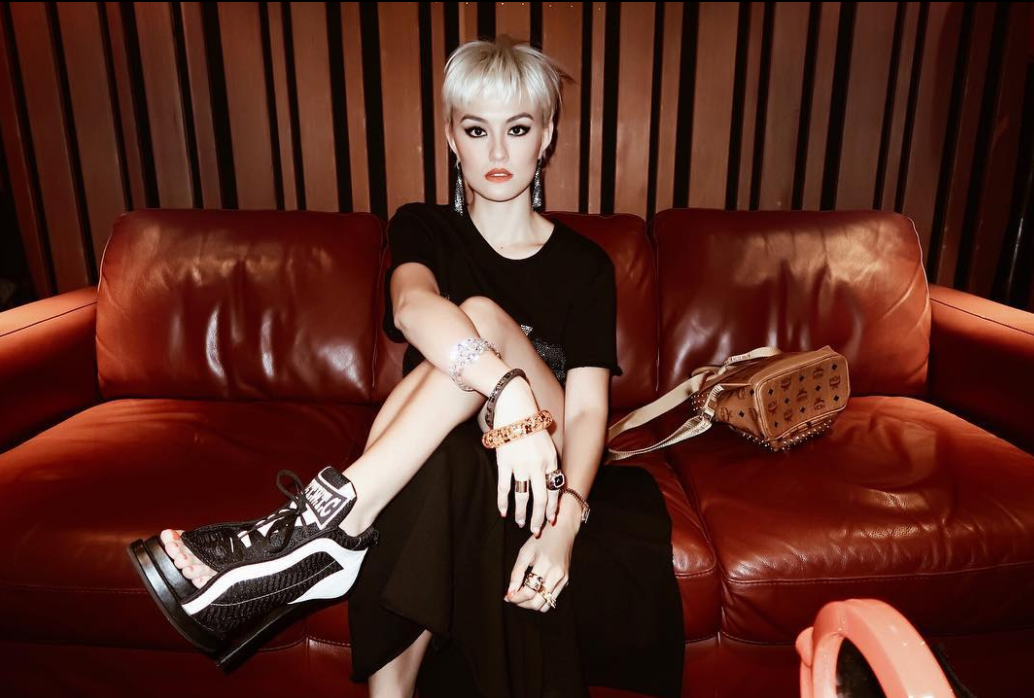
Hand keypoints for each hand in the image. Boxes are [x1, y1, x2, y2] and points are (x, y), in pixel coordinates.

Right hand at [490, 379, 559, 534]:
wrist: (515, 404)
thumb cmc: (530, 421)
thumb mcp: (546, 441)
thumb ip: (548, 460)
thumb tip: (549, 480)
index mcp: (551, 460)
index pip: (555, 490)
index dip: (552, 508)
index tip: (550, 520)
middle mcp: (538, 465)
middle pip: (541, 499)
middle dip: (539, 518)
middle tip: (536, 531)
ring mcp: (521, 464)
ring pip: (523, 497)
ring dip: (522, 514)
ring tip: (521, 523)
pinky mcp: (504, 462)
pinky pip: (504, 488)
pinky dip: (503, 502)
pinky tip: (504, 512)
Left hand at [504, 515, 575, 611]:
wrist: (562, 531)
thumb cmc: (541, 540)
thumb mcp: (525, 552)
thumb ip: (516, 573)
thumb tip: (510, 593)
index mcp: (545, 565)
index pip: (529, 592)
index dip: (516, 598)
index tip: (507, 596)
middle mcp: (557, 575)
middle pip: (537, 603)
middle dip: (522, 603)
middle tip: (513, 597)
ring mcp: (563, 580)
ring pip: (545, 605)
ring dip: (531, 604)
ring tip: (522, 594)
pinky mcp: (566, 581)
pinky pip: (551, 599)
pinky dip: (540, 599)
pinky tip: (532, 589)